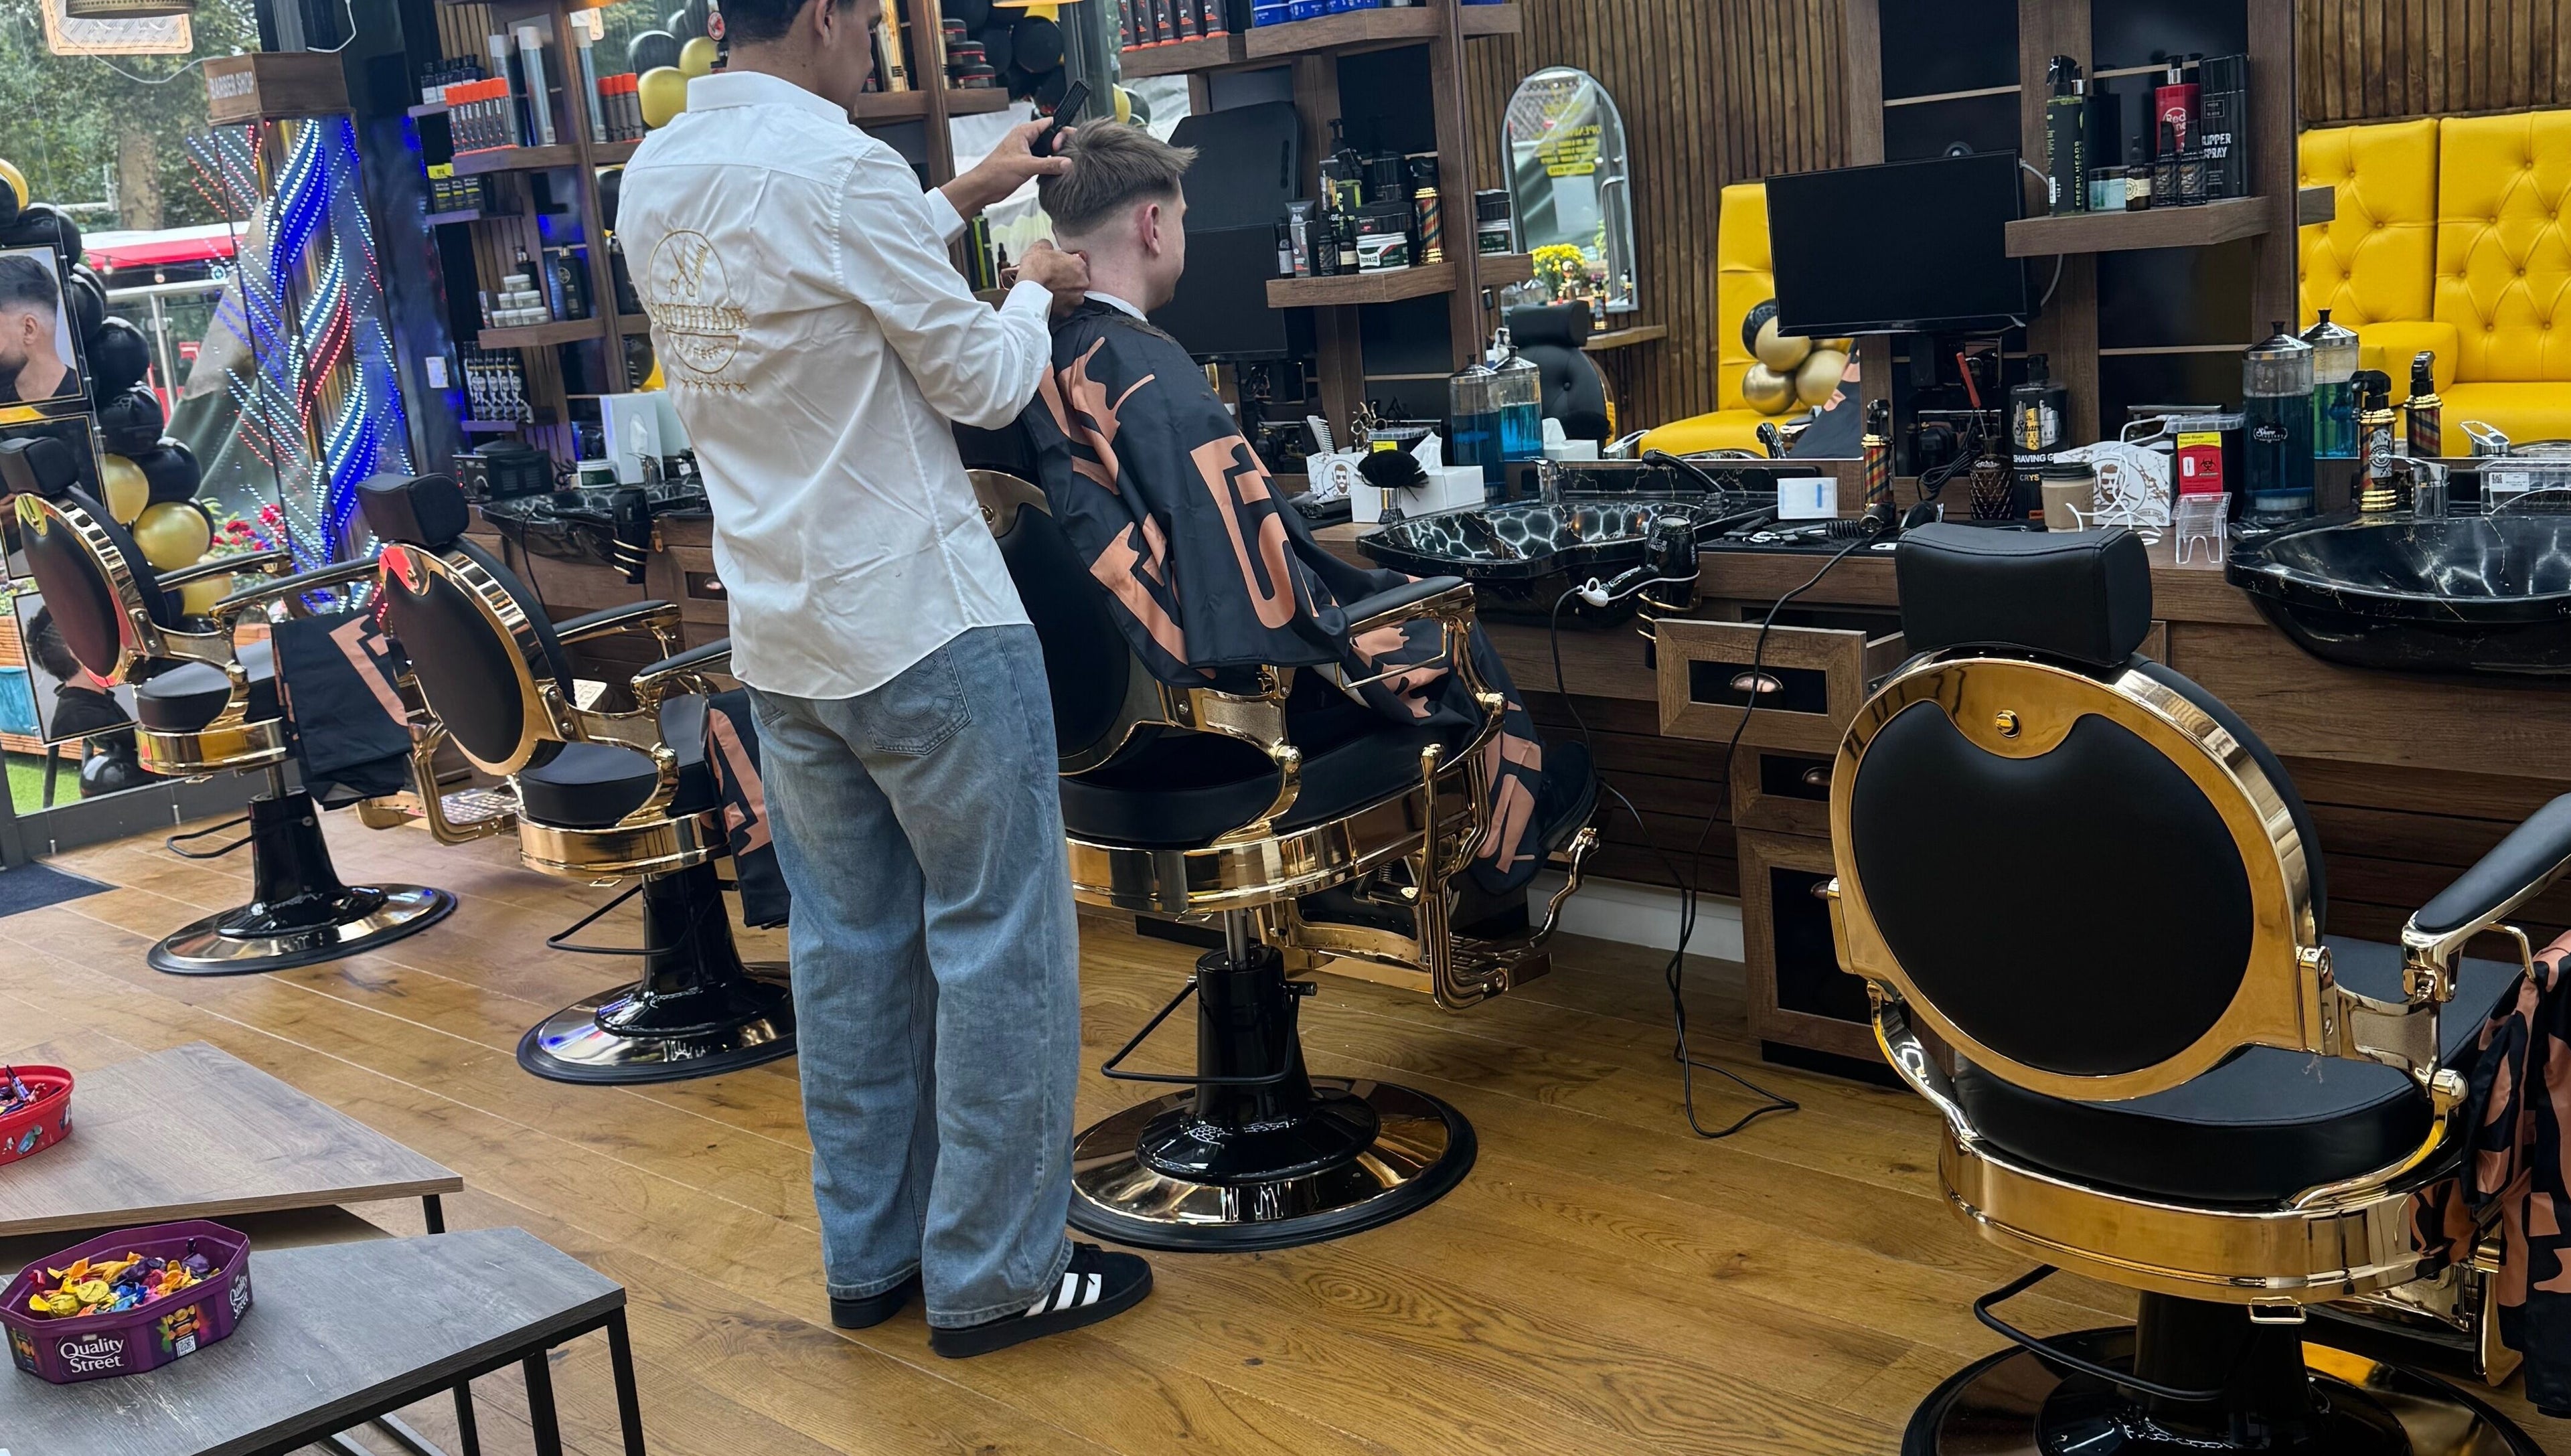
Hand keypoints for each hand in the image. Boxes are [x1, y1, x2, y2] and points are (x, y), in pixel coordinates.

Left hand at [942, 120, 1073, 217]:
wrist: (984, 187)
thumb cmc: (997, 172)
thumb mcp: (1026, 166)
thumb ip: (1049, 164)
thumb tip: (1068, 163)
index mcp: (1024, 132)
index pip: (1049, 123)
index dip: (1060, 131)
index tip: (1068, 143)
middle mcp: (1026, 140)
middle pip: (1050, 137)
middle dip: (1060, 145)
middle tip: (1069, 155)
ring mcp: (1026, 152)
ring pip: (1047, 150)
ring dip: (1055, 157)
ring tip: (1066, 164)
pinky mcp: (1026, 164)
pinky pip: (1043, 161)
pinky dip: (1050, 166)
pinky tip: (1057, 172)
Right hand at [1013, 240, 1088, 309]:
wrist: (1029, 290)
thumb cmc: (1035, 267)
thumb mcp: (1040, 247)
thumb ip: (1048, 245)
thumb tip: (1047, 247)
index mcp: (1079, 265)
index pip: (1078, 264)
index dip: (1067, 265)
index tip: (1058, 267)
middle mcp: (1083, 283)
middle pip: (1078, 281)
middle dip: (1068, 280)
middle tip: (1054, 279)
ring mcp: (1076, 299)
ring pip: (1072, 295)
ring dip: (1065, 293)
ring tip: (1050, 291)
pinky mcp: (1067, 312)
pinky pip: (1065, 307)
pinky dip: (1059, 304)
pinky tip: (1049, 300)